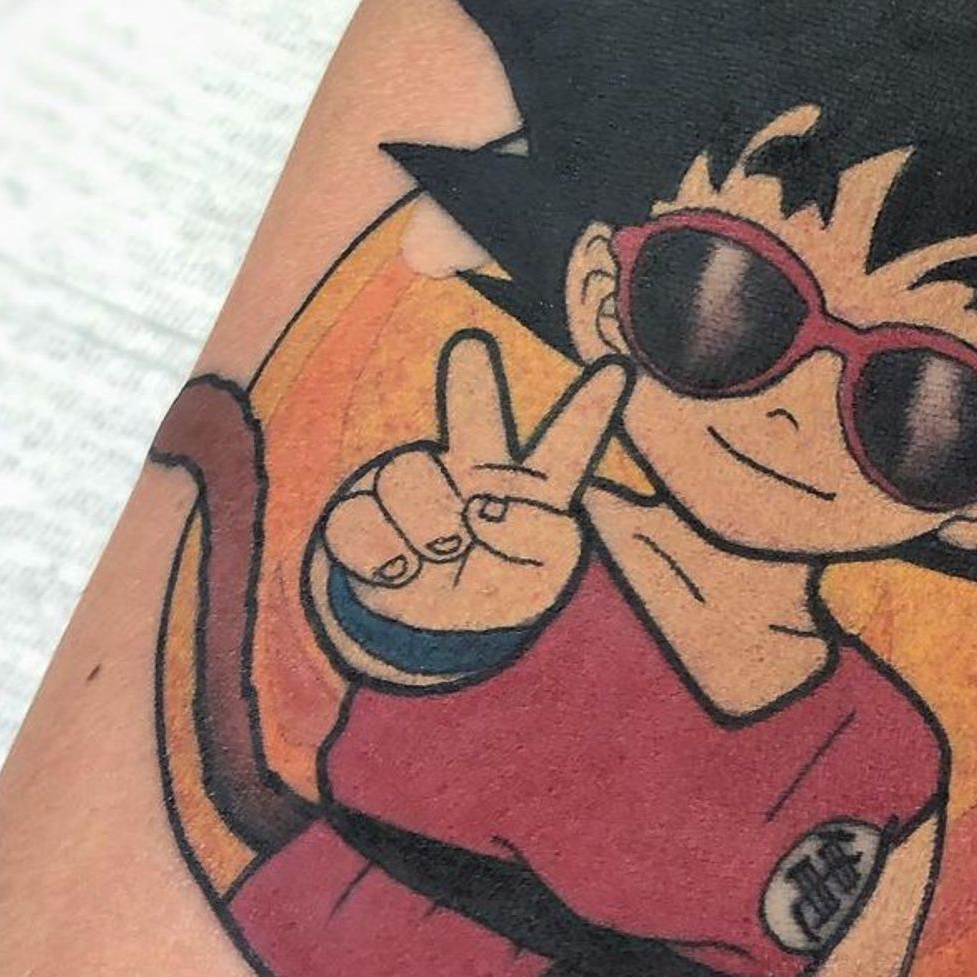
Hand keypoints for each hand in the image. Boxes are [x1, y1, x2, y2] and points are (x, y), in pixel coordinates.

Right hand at [320, 331, 627, 635]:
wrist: (429, 629)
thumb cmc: (498, 588)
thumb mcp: (540, 579)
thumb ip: (534, 540)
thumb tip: (481, 508)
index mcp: (529, 488)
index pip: (566, 445)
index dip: (590, 409)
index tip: (617, 369)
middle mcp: (472, 471)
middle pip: (473, 419)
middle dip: (472, 381)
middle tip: (472, 347)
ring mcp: (414, 484)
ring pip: (408, 479)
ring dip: (424, 530)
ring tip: (438, 557)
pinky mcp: (361, 510)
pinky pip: (359, 518)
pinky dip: (380, 554)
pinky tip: (397, 569)